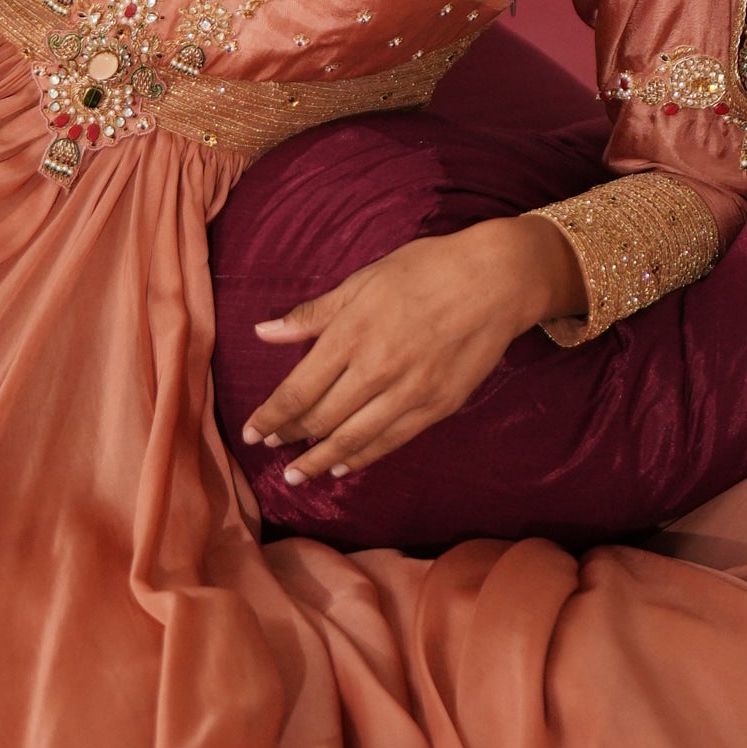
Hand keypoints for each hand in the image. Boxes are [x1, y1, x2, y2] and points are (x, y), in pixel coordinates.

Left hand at [242, 214, 583, 485]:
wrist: (496, 280)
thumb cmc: (425, 270)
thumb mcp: (362, 281)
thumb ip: (312, 315)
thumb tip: (263, 332)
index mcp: (352, 334)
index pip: (298, 390)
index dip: (270, 416)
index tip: (250, 432)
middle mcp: (376, 370)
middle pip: (320, 419)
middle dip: (289, 438)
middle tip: (269, 448)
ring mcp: (409, 393)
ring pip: (352, 439)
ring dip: (318, 461)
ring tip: (297, 477)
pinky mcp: (438, 407)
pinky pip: (390, 441)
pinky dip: (362, 457)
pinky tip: (342, 466)